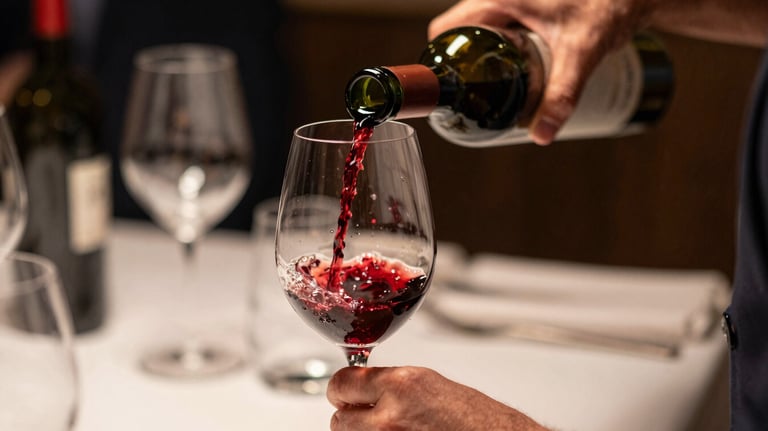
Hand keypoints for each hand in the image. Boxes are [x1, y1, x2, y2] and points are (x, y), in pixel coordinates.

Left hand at [327, 366, 549, 430]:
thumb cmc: (474, 419)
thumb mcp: (428, 384)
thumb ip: (389, 385)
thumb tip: (359, 388)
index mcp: (400, 386)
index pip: (341, 384)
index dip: (342, 390)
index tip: (344, 393)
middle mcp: (390, 416)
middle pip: (339, 419)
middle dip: (351, 418)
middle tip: (368, 417)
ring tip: (392, 430)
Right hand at [428, 0, 656, 144]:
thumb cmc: (610, 7)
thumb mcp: (582, 54)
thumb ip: (561, 95)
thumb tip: (540, 135)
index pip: (445, 29)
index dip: (440, 59)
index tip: (454, 88)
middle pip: (458, 33)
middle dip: (464, 66)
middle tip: (480, 96)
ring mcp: (510, 1)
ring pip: (477, 31)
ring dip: (480, 58)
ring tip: (497, 88)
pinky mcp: (523, 6)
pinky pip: (495, 27)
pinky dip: (496, 49)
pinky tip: (511, 71)